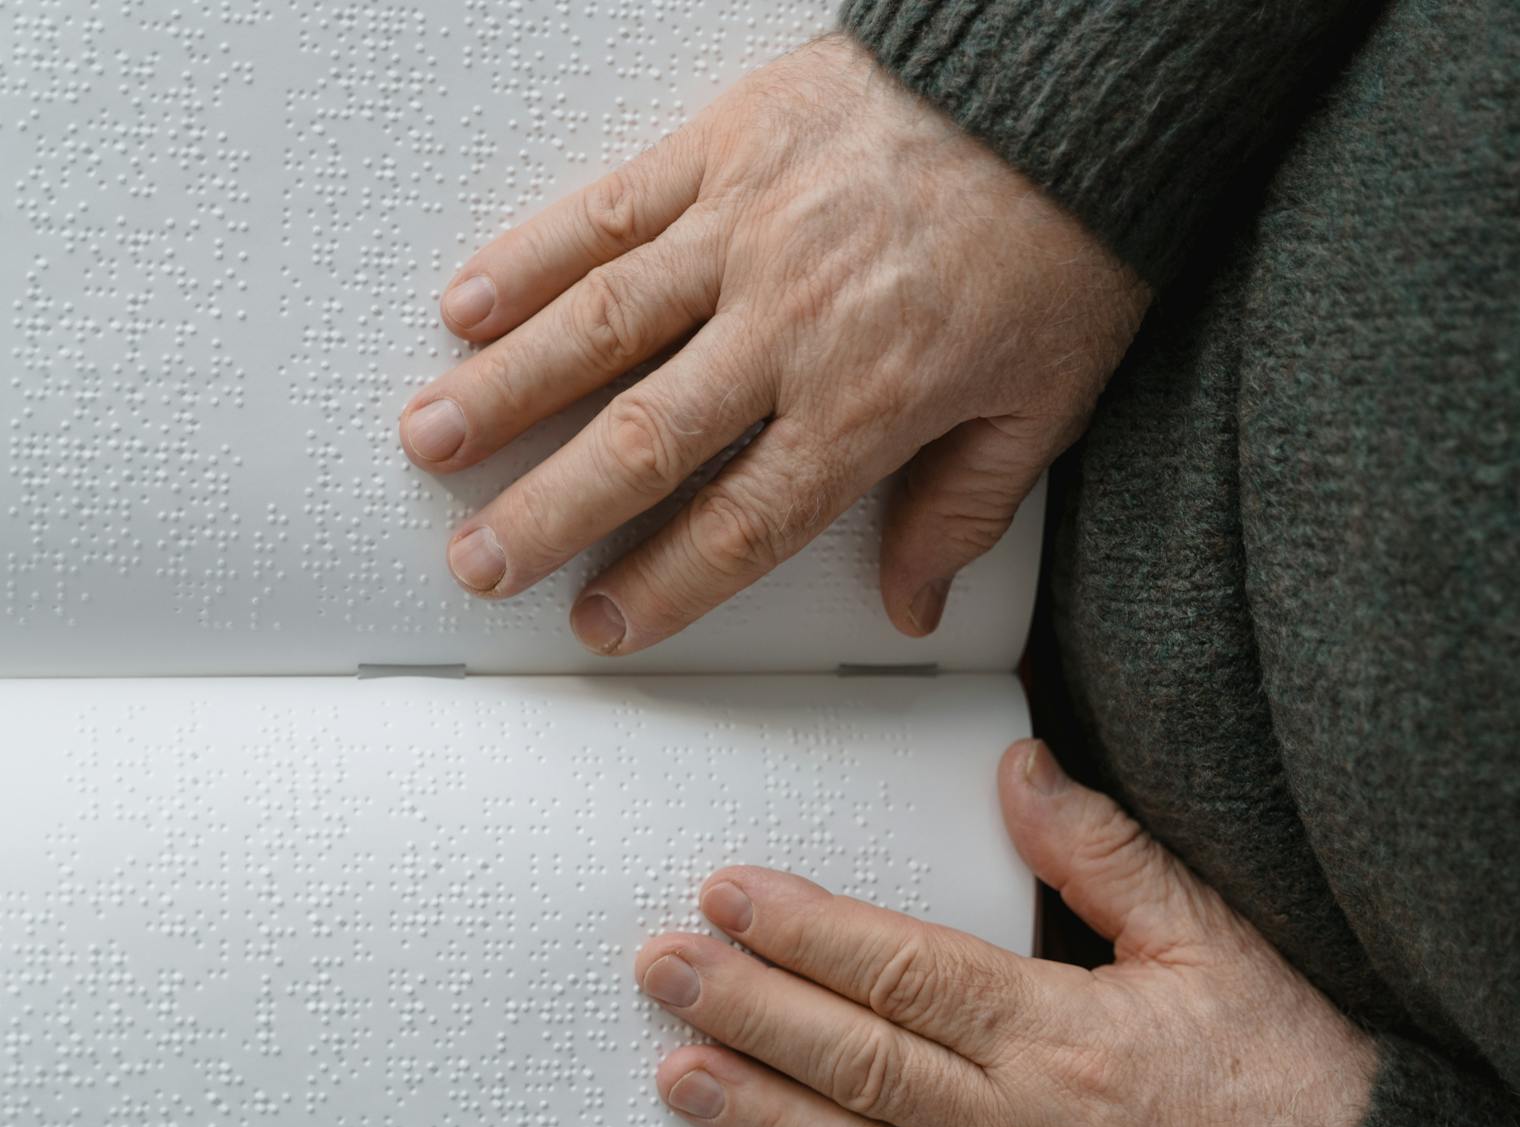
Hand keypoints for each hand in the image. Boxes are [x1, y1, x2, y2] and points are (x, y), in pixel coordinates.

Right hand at [399, 35, 1148, 652]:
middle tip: (478, 562)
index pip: (744, 521)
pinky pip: (610, 208)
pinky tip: (470, 303)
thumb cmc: (1067, 237)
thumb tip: (915, 602)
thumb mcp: (1047, 401)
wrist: (1065, 87)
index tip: (602, 623)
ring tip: (429, 441)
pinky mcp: (727, 147)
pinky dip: (533, 257)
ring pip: (600, 327)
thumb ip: (966, 508)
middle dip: (547, 513)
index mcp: (873, 403)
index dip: (665, 584)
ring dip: (504, 391)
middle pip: (644, 442)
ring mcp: (748, 230)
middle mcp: (793, 326)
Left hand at [634, 741, 1378, 1126]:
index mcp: (1064, 1037)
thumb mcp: (1213, 943)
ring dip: (757, 1111)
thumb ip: (1104, 855)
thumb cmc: (1294, 1083)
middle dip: (745, 1008)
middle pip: (855, 1060)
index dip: (805, 932)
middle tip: (663, 970)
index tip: (733, 898)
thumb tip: (1019, 776)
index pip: (901, 972)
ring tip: (679, 1072)